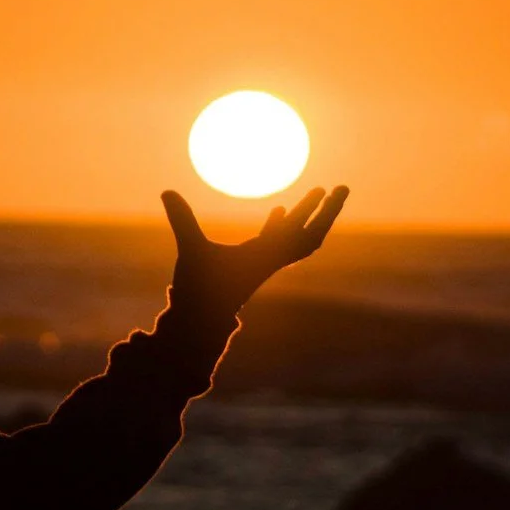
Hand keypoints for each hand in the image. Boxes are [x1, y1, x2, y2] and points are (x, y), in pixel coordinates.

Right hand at [161, 185, 348, 318]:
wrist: (200, 322)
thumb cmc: (198, 290)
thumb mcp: (191, 251)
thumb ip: (182, 221)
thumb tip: (166, 192)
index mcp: (265, 258)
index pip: (299, 232)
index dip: (313, 210)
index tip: (327, 189)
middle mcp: (271, 261)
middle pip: (311, 236)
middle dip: (327, 212)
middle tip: (342, 188)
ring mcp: (264, 264)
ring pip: (298, 240)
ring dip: (309, 218)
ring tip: (318, 195)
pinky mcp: (254, 266)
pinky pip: (277, 243)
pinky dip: (282, 226)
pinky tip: (279, 211)